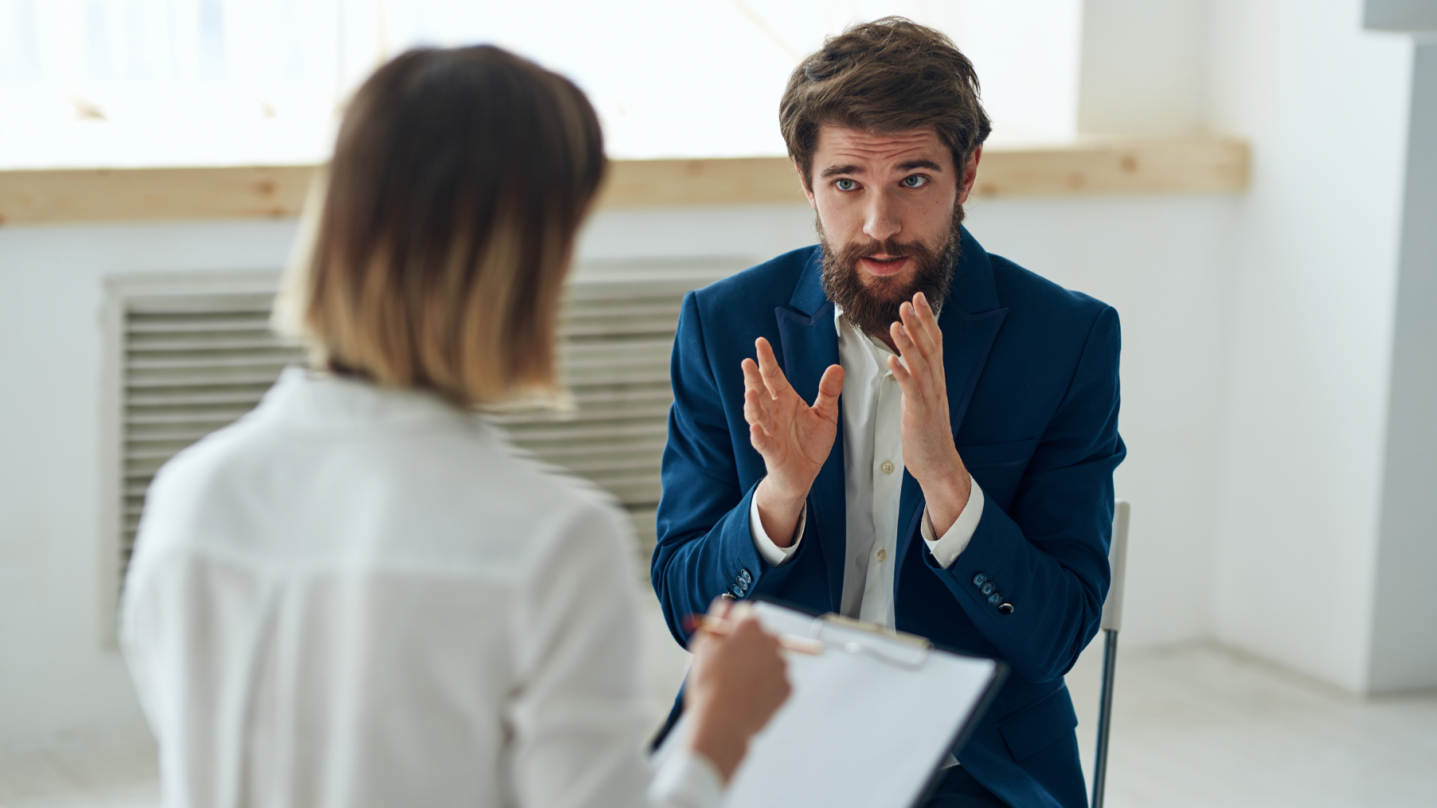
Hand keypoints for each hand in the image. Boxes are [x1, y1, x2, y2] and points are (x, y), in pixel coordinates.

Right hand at [684, 599, 791, 782]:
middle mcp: (771, 640)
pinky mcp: (788, 687)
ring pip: (770, 659)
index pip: (745, 614)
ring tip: (738, 685)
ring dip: (758, 667)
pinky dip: (766, 687)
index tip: (727, 639)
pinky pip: (777, 682)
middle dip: (749, 646)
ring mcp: (782, 664)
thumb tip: (726, 605)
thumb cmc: (709, 684)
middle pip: (762, 636)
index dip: (733, 627)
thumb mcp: (703, 645)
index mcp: (749, 626)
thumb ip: (717, 618)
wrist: (722, 722)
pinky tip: (748, 696)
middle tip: (732, 665)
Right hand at [742, 337, 842, 545]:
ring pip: (757, 415)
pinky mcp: (771, 451)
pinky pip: (763, 443)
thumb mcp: (825, 415)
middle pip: (760, 392)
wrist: (804, 474)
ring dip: (752, 405)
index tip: (760, 343)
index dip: (767, 360)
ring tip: (750, 393)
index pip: (774, 377)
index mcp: (786, 400)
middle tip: (748, 362)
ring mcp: (770, 432)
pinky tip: (756, 429)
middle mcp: (774, 413)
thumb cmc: (809, 444)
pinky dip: (758, 436)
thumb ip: (828, 393)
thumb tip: (836, 367)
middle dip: (753, 378)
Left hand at [888, 292, 971, 534]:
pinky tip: (891, 359)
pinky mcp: (919, 412)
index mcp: (936, 379)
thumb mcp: (925, 398)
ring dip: (908, 343)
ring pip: (920, 364)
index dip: (926, 319)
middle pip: (929, 347)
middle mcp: (935, 383)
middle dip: (918, 322)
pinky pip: (910, 389)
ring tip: (896, 323)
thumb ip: (920, 377)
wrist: (938, 463)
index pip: (933, 342)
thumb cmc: (928, 433)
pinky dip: (901, 373)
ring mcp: (929, 397)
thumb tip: (911, 358)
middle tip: (908, 300)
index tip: (918, 298)